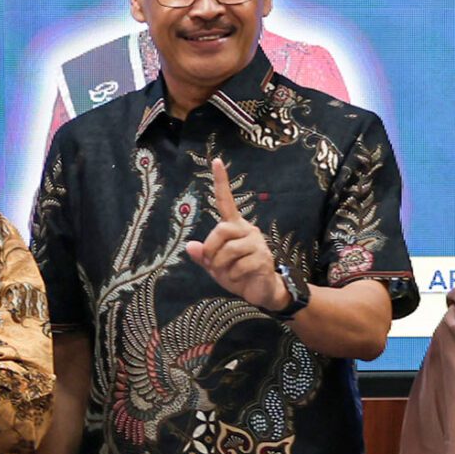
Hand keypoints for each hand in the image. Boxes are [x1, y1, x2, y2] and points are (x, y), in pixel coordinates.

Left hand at [184, 157, 286, 311]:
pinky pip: (239, 266)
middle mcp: (248, 230)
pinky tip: (241, 278)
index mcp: (234, 227)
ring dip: (222, 267)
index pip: (226, 201)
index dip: (221, 182)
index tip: (216, 161)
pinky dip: (233, 277)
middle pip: (220, 231)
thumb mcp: (214, 266)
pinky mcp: (264, 258)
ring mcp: (257, 243)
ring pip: (228, 251)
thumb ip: (203, 256)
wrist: (260, 292)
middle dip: (211, 251)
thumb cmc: (236, 274)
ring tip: (231, 273)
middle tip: (214, 264)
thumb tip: (190, 246)